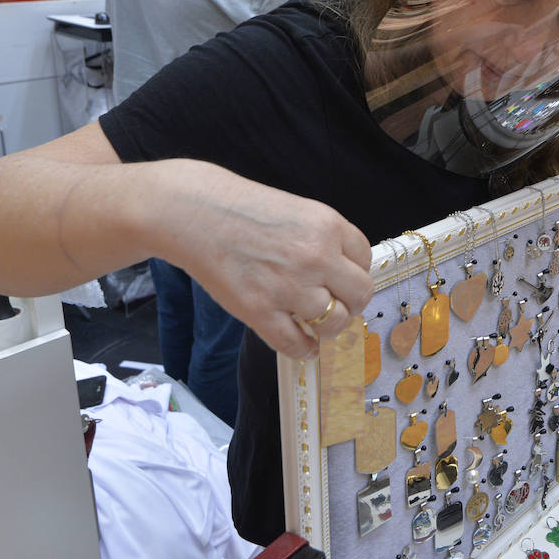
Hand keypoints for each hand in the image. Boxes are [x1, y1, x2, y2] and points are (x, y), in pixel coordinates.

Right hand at [163, 163, 373, 360]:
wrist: (194, 213)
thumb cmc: (240, 208)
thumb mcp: (297, 210)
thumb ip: (323, 239)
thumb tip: (341, 273)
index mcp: (327, 226)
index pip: (365, 258)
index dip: (354, 271)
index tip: (344, 279)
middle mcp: (316, 256)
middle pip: (360, 294)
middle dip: (351, 302)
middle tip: (338, 304)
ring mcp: (289, 286)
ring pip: (334, 322)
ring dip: (328, 327)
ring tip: (316, 323)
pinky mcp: (261, 311)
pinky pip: (297, 344)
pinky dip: (305, 350)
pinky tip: (304, 345)